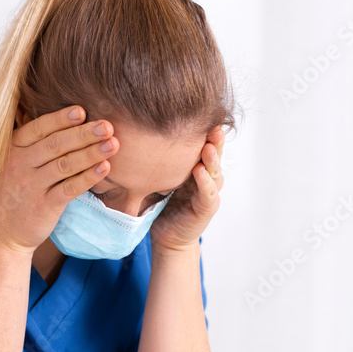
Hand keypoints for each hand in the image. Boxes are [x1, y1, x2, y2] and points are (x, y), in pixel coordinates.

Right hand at [0, 105, 119, 253]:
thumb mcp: (13, 163)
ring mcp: (31, 186)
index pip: (39, 128)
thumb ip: (34, 144)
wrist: (1, 233)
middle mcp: (20, 165)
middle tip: (107, 126)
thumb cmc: (14, 193)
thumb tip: (66, 122)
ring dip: (91, 153)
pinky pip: (69, 189)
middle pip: (55, 144)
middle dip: (83, 133)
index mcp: (13, 149)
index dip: (60, 119)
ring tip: (112, 144)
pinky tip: (104, 168)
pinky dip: (88, 177)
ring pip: (64, 165)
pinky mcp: (43, 206)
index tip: (82, 110)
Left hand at [148, 124, 224, 251]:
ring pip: (215, 172)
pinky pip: (208, 193)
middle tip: (213, 126)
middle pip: (215, 154)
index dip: (205, 131)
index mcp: (196, 167)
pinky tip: (200, 171)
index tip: (201, 114)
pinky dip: (205, 182)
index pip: (204, 145)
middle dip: (215, 141)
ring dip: (212, 159)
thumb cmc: (162, 204)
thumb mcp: (159, 177)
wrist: (167, 237)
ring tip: (208, 146)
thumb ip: (157, 159)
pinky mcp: (207, 208)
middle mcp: (207, 177)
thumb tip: (137, 130)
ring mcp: (209, 192)